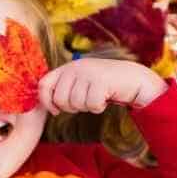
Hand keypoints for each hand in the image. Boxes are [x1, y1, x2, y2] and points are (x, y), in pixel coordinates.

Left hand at [38, 58, 167, 115]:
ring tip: (97, 97)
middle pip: (60, 99)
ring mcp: (88, 73)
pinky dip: (98, 107)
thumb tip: (48, 106)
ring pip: (76, 104)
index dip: (46, 101)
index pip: (44, 84)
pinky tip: (105, 98)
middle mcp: (75, 67)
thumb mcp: (80, 82)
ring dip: (87, 107)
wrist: (132, 78)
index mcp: (67, 67)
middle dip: (71, 107)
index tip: (56, 111)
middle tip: (85, 101)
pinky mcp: (101, 81)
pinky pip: (91, 105)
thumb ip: (64, 88)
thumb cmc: (104, 85)